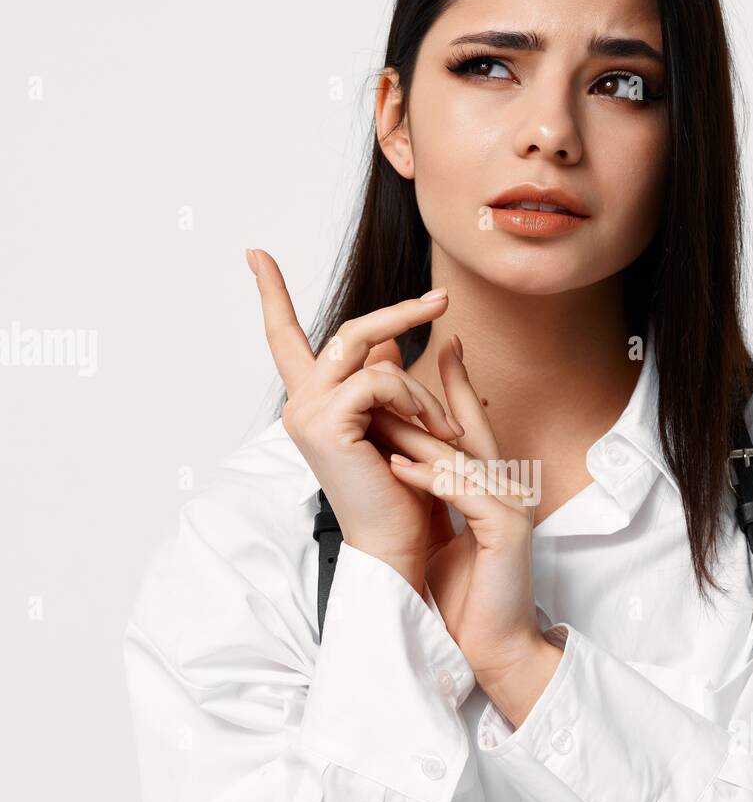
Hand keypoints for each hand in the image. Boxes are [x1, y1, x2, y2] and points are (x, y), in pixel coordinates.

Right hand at [248, 248, 464, 590]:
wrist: (399, 548)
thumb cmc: (405, 494)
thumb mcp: (401, 424)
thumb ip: (389, 380)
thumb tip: (391, 340)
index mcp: (313, 403)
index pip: (284, 337)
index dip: (270, 293)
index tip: (255, 253)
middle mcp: (301, 404)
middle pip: (348, 331)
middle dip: (400, 312)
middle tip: (443, 299)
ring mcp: (307, 412)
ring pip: (368, 349)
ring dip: (421, 384)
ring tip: (448, 426)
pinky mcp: (325, 422)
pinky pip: (379, 378)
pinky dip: (415, 400)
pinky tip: (434, 433)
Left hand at [368, 335, 556, 709]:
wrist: (491, 648)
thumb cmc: (465, 597)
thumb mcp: (440, 533)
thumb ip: (426, 491)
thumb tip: (393, 455)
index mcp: (488, 490)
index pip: (467, 427)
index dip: (452, 386)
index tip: (434, 349)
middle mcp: (505, 490)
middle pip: (468, 427)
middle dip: (440, 386)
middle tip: (401, 353)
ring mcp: (509, 508)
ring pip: (458, 455)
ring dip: (413, 434)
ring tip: (374, 411)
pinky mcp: (505, 531)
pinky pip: (462, 491)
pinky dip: (426, 477)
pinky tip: (394, 465)